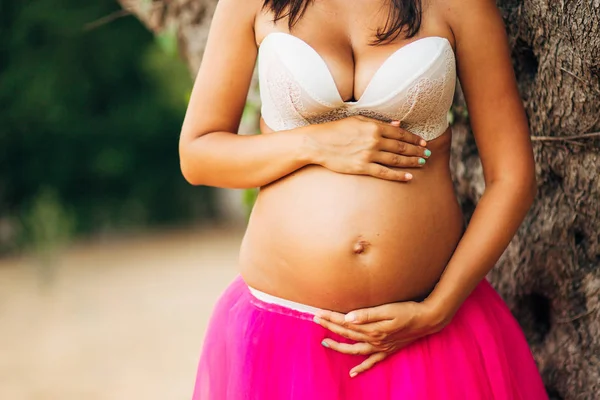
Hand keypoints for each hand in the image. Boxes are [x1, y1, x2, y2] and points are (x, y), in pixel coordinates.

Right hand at [308, 115, 430, 181]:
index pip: (400, 133)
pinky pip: (384, 173)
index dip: (414, 138)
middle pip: (401, 146)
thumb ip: (378, 122)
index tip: (423, 142)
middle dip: (417, 150)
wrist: (317, 143)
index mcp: (374, 127)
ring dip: (411, 161)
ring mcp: (368, 155)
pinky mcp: (362, 167)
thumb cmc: (336, 130)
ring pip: (396, 159)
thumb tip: (397, 124)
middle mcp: (374, 140)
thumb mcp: (358, 120)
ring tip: (422, 163)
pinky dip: (398, 175)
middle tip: (428, 153)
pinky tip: (408, 177)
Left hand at [313, 300, 451, 377]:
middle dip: (330, 327)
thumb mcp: (388, 309)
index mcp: (372, 328)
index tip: (318, 312)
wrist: (428, 320)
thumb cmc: (408, 311)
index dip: (331, 317)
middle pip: (347, 334)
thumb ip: (368, 314)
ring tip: (325, 342)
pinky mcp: (388, 351)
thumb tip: (348, 317)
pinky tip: (353, 373)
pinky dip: (362, 368)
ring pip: (354, 349)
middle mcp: (374, 339)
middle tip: (316, 320)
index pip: (346, 322)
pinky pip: (372, 362)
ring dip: (339, 347)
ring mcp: (380, 347)